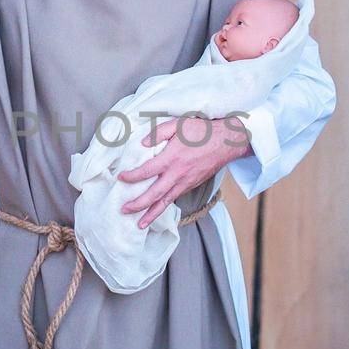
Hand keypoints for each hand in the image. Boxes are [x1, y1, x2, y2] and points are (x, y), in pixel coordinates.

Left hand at [116, 114, 251, 228]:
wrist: (227, 142)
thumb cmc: (202, 131)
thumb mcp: (178, 124)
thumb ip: (158, 132)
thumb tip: (143, 143)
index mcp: (171, 158)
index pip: (146, 171)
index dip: (132, 176)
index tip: (121, 178)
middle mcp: (177, 175)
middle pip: (154, 195)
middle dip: (138, 204)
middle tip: (123, 210)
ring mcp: (185, 183)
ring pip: (166, 202)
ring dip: (151, 215)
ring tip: (139, 224)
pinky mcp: (192, 186)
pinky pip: (175, 199)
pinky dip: (164, 207)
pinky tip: (156, 212)